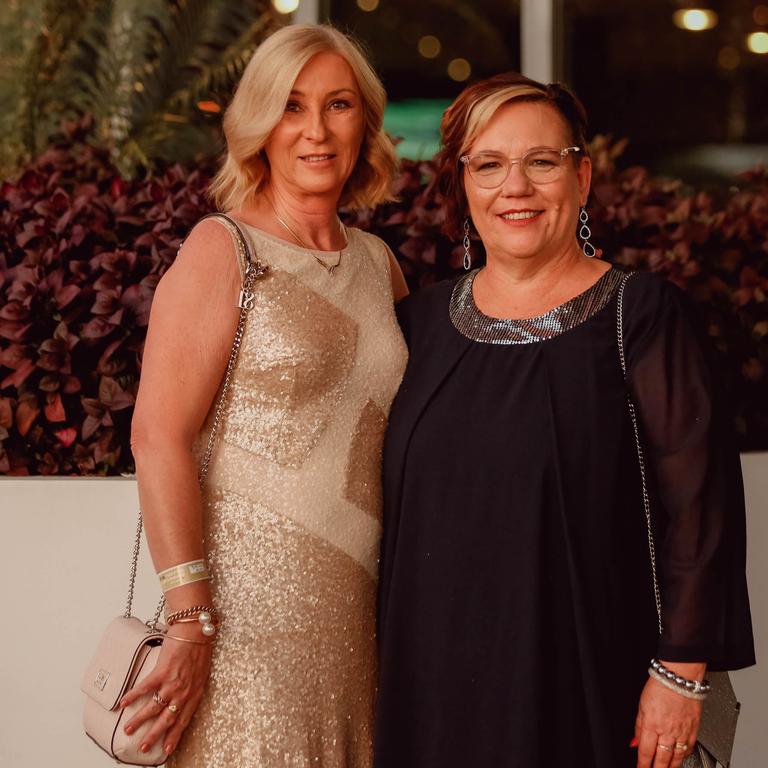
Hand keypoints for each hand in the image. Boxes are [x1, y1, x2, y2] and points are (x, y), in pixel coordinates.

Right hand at [119, 624, 212, 756]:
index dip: (174, 736)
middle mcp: (184, 691)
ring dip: (139, 719)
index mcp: (195, 693)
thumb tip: (183, 702)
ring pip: (154, 707)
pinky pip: (145, 687)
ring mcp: (173, 682)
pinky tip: (123, 702)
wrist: (196, 630)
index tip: (166, 750)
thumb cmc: (200, 650)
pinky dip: (133, 695)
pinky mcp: (162, 670)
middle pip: (167, 718)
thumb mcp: (201, 675)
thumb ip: (192, 689)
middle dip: (154, 735)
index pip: (184, 720)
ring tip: (128, 729)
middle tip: (143, 747)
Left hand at [633, 663, 703, 767]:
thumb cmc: (660, 687)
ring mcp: (682, 732)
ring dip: (671, 767)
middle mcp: (668, 731)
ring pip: (677, 758)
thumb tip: (635, 743)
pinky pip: (688, 749)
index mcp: (652, 724)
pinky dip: (683, 757)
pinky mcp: (694, 730)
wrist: (679, 678)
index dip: (643, 765)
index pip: (646, 752)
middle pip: (662, 759)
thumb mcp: (641, 706)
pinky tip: (679, 759)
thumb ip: (639, 727)